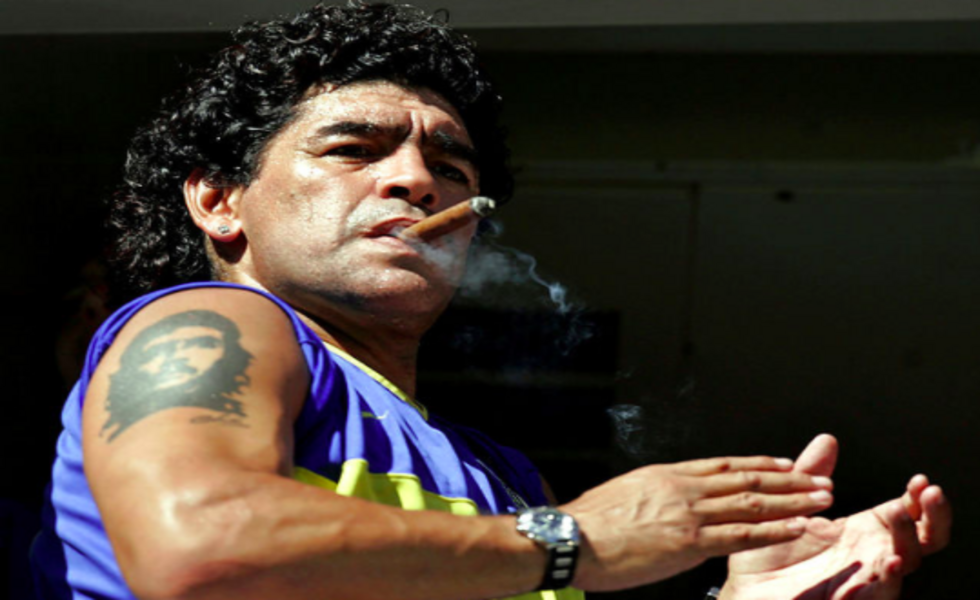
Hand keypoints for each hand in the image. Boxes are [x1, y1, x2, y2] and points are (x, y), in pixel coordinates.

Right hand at [563, 454, 835, 590]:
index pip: (723, 466)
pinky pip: (741, 535)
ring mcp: (688, 513)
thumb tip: (661, 500)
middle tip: (818, 478)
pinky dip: (773, 530)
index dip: (757, 465)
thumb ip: (651, 495)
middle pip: (746, 479)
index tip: (783, 464)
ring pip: (752, 503)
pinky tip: (798, 527)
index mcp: (667, 476)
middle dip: (787, 480)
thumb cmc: (588, 523)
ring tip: (822, 498)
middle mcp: (683, 488)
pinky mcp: (689, 541)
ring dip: (792, 501)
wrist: (572, 538)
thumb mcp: (623, 495)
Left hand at [720, 435, 951, 599]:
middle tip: (929, 493)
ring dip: (909, 541)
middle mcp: (870, 556)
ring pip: (905, 565)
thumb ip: (809, 476)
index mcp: (862, 533)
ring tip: (903, 516)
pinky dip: (889, 579)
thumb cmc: (767, 554)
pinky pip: (881, 594)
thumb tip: (827, 440)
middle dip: (932, 517)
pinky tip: (891, 560)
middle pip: (922, 541)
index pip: (905, 513)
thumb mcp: (789, 507)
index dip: (919, 499)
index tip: (920, 480)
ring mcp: (863, 582)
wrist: (745, 590)